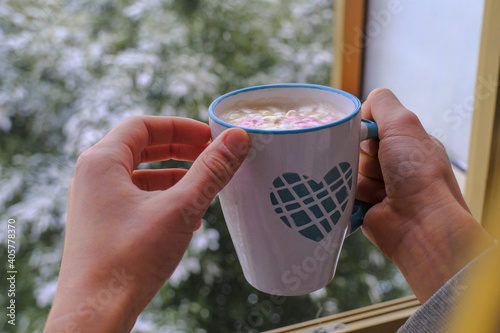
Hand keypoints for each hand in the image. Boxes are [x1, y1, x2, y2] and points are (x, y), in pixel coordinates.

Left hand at [44, 116, 249, 331]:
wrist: (94, 314)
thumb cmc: (129, 260)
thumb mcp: (180, 208)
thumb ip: (211, 171)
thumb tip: (237, 140)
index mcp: (101, 162)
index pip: (143, 126)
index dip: (180, 127)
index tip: (209, 137)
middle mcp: (92, 177)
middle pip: (140, 147)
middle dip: (179, 149)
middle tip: (209, 154)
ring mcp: (95, 202)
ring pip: (139, 175)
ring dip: (174, 176)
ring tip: (205, 185)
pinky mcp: (102, 224)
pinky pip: (135, 199)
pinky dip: (162, 198)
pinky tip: (189, 217)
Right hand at [357, 88, 493, 302]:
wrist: (421, 225)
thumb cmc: (419, 174)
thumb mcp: (404, 124)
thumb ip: (383, 104)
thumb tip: (363, 106)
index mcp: (406, 143)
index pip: (371, 125)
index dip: (366, 130)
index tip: (371, 137)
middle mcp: (392, 164)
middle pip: (356, 147)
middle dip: (362, 155)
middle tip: (380, 166)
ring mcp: (378, 186)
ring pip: (347, 170)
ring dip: (359, 178)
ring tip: (379, 190)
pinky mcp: (364, 206)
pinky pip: (342, 192)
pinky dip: (350, 195)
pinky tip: (368, 201)